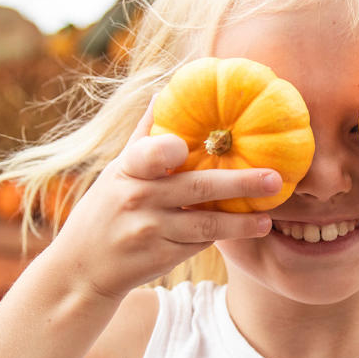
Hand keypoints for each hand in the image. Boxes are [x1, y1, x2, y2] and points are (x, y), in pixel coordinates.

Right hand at [48, 101, 280, 300]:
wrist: (84, 266)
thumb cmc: (107, 207)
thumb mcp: (116, 170)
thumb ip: (144, 135)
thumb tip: (165, 92)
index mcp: (128, 169)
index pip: (149, 153)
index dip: (170, 147)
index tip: (200, 141)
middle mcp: (138, 197)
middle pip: (197, 187)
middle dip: (240, 183)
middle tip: (274, 178)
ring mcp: (151, 230)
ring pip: (206, 223)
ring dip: (241, 222)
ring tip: (268, 218)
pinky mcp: (163, 256)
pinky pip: (201, 241)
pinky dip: (225, 233)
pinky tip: (252, 228)